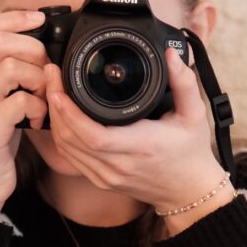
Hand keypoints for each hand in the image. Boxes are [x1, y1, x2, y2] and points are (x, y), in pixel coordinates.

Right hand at [0, 10, 50, 216]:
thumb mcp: (1, 100)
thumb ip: (12, 74)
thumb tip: (39, 45)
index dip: (12, 17)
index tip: (39, 20)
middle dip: (33, 50)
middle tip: (45, 72)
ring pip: (9, 67)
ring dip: (37, 79)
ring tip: (43, 98)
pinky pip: (18, 101)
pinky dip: (37, 107)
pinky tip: (38, 120)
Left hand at [44, 46, 233, 222]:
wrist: (188, 191)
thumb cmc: (191, 152)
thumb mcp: (195, 114)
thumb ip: (185, 83)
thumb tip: (171, 55)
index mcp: (140, 147)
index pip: (94, 135)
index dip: (70, 113)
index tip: (60, 86)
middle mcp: (119, 165)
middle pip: (71, 139)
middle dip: (55, 106)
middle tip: (51, 75)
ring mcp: (107, 176)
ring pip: (66, 149)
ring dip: (54, 119)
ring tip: (52, 88)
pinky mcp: (100, 181)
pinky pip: (70, 158)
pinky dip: (60, 135)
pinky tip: (59, 114)